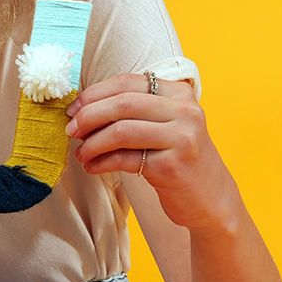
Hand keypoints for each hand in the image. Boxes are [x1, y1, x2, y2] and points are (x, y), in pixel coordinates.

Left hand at [66, 73, 233, 228]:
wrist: (210, 198)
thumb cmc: (177, 158)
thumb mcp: (165, 124)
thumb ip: (135, 109)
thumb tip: (83, 107)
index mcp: (179, 93)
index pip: (127, 82)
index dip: (94, 94)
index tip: (73, 109)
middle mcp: (185, 111)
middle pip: (122, 104)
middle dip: (89, 116)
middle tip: (71, 130)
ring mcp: (181, 138)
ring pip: (121, 131)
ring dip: (92, 143)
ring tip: (81, 153)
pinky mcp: (172, 166)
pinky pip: (125, 159)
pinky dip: (101, 162)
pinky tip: (92, 167)